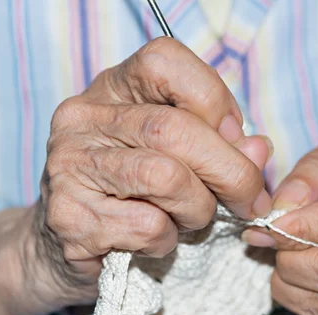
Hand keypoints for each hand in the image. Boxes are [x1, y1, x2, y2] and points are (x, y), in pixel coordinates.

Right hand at [0, 37, 271, 314]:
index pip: (165, 62)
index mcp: (111, 90)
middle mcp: (82, 119)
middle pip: (174, 129)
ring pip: (165, 178)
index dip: (215, 100)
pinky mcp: (68, 216)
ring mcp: (69, 166)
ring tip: (193, 220)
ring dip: (199, 209)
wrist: (59, 248)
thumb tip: (258, 149)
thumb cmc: (130, 197)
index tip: (236, 140)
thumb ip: (218, 146)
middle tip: (251, 203)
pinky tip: (155, 242)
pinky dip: (169, 241)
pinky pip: (148, 226)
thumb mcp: (176, 158)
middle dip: (231, 172)